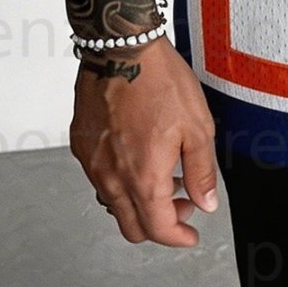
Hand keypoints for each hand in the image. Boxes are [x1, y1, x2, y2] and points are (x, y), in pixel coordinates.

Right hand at [69, 39, 219, 246]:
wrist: (122, 48)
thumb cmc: (160, 81)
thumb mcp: (197, 128)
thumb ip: (201, 172)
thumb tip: (206, 202)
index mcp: (142, 177)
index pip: (157, 229)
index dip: (177, 238)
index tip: (189, 235)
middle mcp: (111, 177)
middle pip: (131, 226)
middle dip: (159, 224)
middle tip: (181, 205)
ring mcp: (92, 162)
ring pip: (113, 203)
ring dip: (139, 202)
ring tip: (164, 176)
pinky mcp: (81, 144)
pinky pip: (99, 178)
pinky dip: (120, 180)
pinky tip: (139, 157)